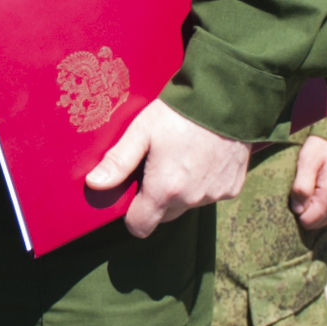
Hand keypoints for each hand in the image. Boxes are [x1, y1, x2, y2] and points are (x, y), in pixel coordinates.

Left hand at [84, 97, 248, 238]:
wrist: (227, 99)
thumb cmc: (179, 113)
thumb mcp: (142, 131)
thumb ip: (118, 161)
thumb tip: (94, 184)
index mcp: (164, 190)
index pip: (140, 226)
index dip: (132, 214)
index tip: (133, 192)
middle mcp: (191, 199)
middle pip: (164, 215)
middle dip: (158, 198)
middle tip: (158, 166)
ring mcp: (214, 194)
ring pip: (188, 204)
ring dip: (183, 190)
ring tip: (183, 156)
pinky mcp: (232, 187)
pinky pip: (211, 193)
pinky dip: (205, 182)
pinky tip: (204, 156)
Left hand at [290, 134, 326, 229]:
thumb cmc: (325, 143)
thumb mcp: (306, 159)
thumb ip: (301, 187)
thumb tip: (298, 209)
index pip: (309, 222)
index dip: (300, 209)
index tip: (299, 193)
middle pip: (322, 220)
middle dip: (313, 207)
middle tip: (311, 184)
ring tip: (325, 179)